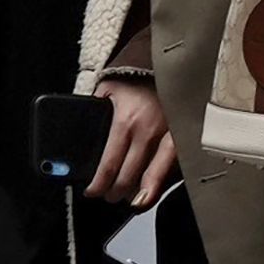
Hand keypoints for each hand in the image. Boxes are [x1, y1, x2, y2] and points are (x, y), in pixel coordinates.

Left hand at [89, 74, 178, 210]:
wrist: (167, 63)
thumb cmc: (136, 77)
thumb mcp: (107, 90)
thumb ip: (95, 111)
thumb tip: (80, 134)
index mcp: (125, 120)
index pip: (108, 164)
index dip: (98, 184)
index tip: (92, 191)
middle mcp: (148, 131)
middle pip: (128, 176)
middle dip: (114, 192)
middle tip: (108, 196)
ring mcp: (169, 136)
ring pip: (152, 177)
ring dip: (138, 194)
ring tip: (130, 201)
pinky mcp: (184, 137)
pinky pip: (173, 168)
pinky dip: (162, 182)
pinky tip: (153, 190)